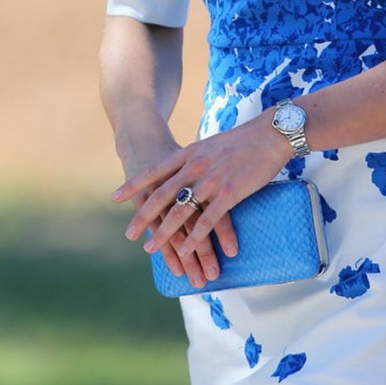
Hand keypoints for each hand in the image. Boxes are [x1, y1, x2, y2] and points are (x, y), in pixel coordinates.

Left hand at [114, 133, 230, 288]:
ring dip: (164, 233)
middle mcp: (194, 167)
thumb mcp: (209, 146)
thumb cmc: (241, 141)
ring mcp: (211, 181)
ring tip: (150, 248)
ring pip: (180, 211)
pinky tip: (185, 250)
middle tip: (129, 233)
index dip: (133, 186)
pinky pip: (207, 220)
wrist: (269, 134)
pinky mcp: (230, 193)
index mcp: (187, 154)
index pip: (153, 172)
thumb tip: (182, 170)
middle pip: (161, 195)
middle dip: (142, 216)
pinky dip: (194, 237)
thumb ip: (194, 159)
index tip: (115, 198)